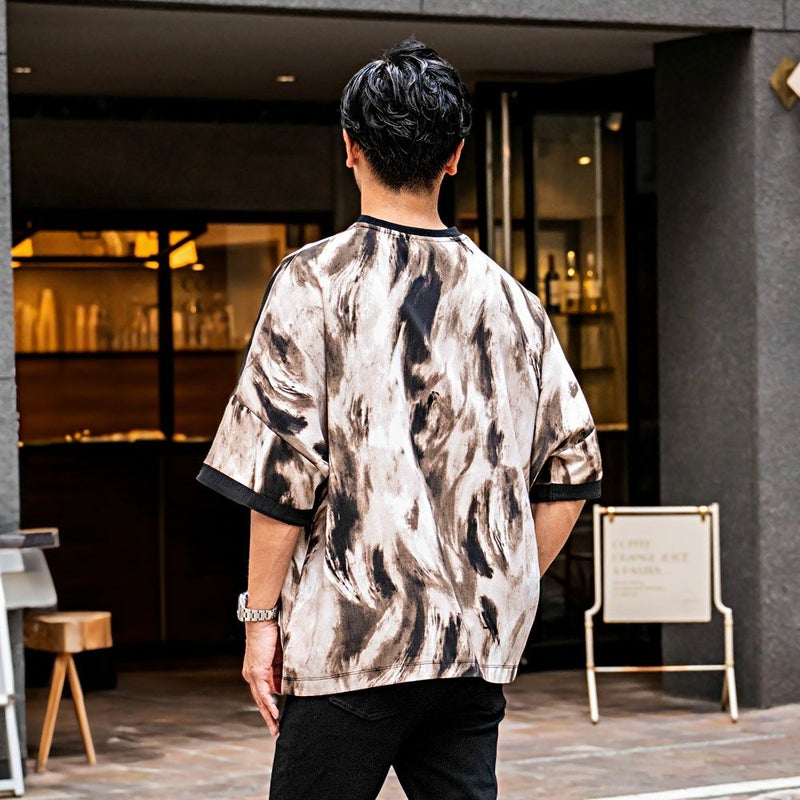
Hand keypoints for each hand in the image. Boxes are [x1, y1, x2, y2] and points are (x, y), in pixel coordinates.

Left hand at [242, 621, 282, 735]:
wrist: (262, 619)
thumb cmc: (271, 632)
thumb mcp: (279, 655)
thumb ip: (282, 668)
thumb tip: (288, 682)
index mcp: (256, 672)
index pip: (263, 694)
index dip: (271, 707)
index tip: (278, 718)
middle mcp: (251, 675)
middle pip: (261, 701)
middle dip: (269, 717)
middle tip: (276, 731)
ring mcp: (253, 674)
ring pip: (261, 700)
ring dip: (269, 715)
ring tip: (276, 728)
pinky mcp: (257, 671)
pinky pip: (263, 692)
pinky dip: (269, 703)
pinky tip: (275, 714)